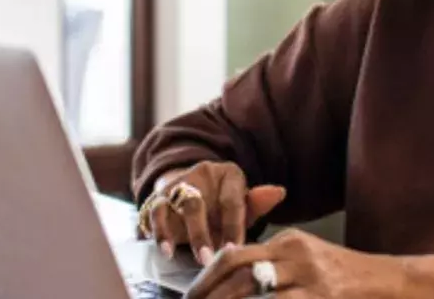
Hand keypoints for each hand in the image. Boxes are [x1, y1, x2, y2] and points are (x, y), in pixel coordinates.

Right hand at [141, 161, 285, 264]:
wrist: (193, 188)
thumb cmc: (224, 203)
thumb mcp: (242, 203)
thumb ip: (257, 203)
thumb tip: (279, 192)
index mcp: (229, 174)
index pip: (232, 201)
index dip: (233, 227)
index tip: (234, 250)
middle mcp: (201, 174)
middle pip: (198, 202)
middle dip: (201, 233)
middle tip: (207, 259)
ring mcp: (178, 184)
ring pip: (173, 204)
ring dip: (173, 231)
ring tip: (174, 255)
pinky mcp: (159, 197)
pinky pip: (154, 211)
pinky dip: (157, 231)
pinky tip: (163, 250)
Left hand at [186, 228, 409, 298]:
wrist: (392, 282)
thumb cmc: (346, 276)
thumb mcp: (309, 256)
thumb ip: (273, 261)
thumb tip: (229, 268)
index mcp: (289, 242)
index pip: (234, 256)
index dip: (206, 279)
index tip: (191, 296)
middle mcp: (296, 256)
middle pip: (237, 271)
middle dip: (208, 293)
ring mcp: (309, 280)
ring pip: (253, 292)